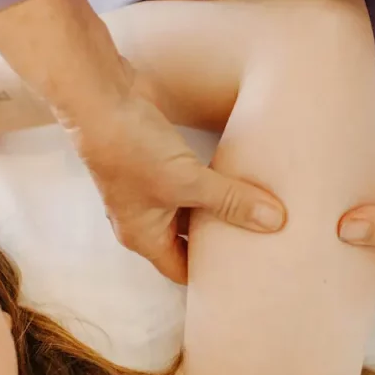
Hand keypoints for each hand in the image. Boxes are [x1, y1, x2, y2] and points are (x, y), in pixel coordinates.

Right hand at [72, 86, 285, 282]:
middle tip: (259, 243)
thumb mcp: (189, 181)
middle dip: (221, 241)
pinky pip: (188, 182)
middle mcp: (142, 218)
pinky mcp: (154, 162)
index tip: (244, 273)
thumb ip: (232, 201)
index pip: (182, 271)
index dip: (212, 276)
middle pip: (188, 241)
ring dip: (217, 209)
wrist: (100, 98)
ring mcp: (147, 189)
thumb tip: (274, 221)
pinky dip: (210, 184)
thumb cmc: (131, 148)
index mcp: (143, 237)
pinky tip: (236, 178)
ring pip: (190, 209)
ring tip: (255, 213)